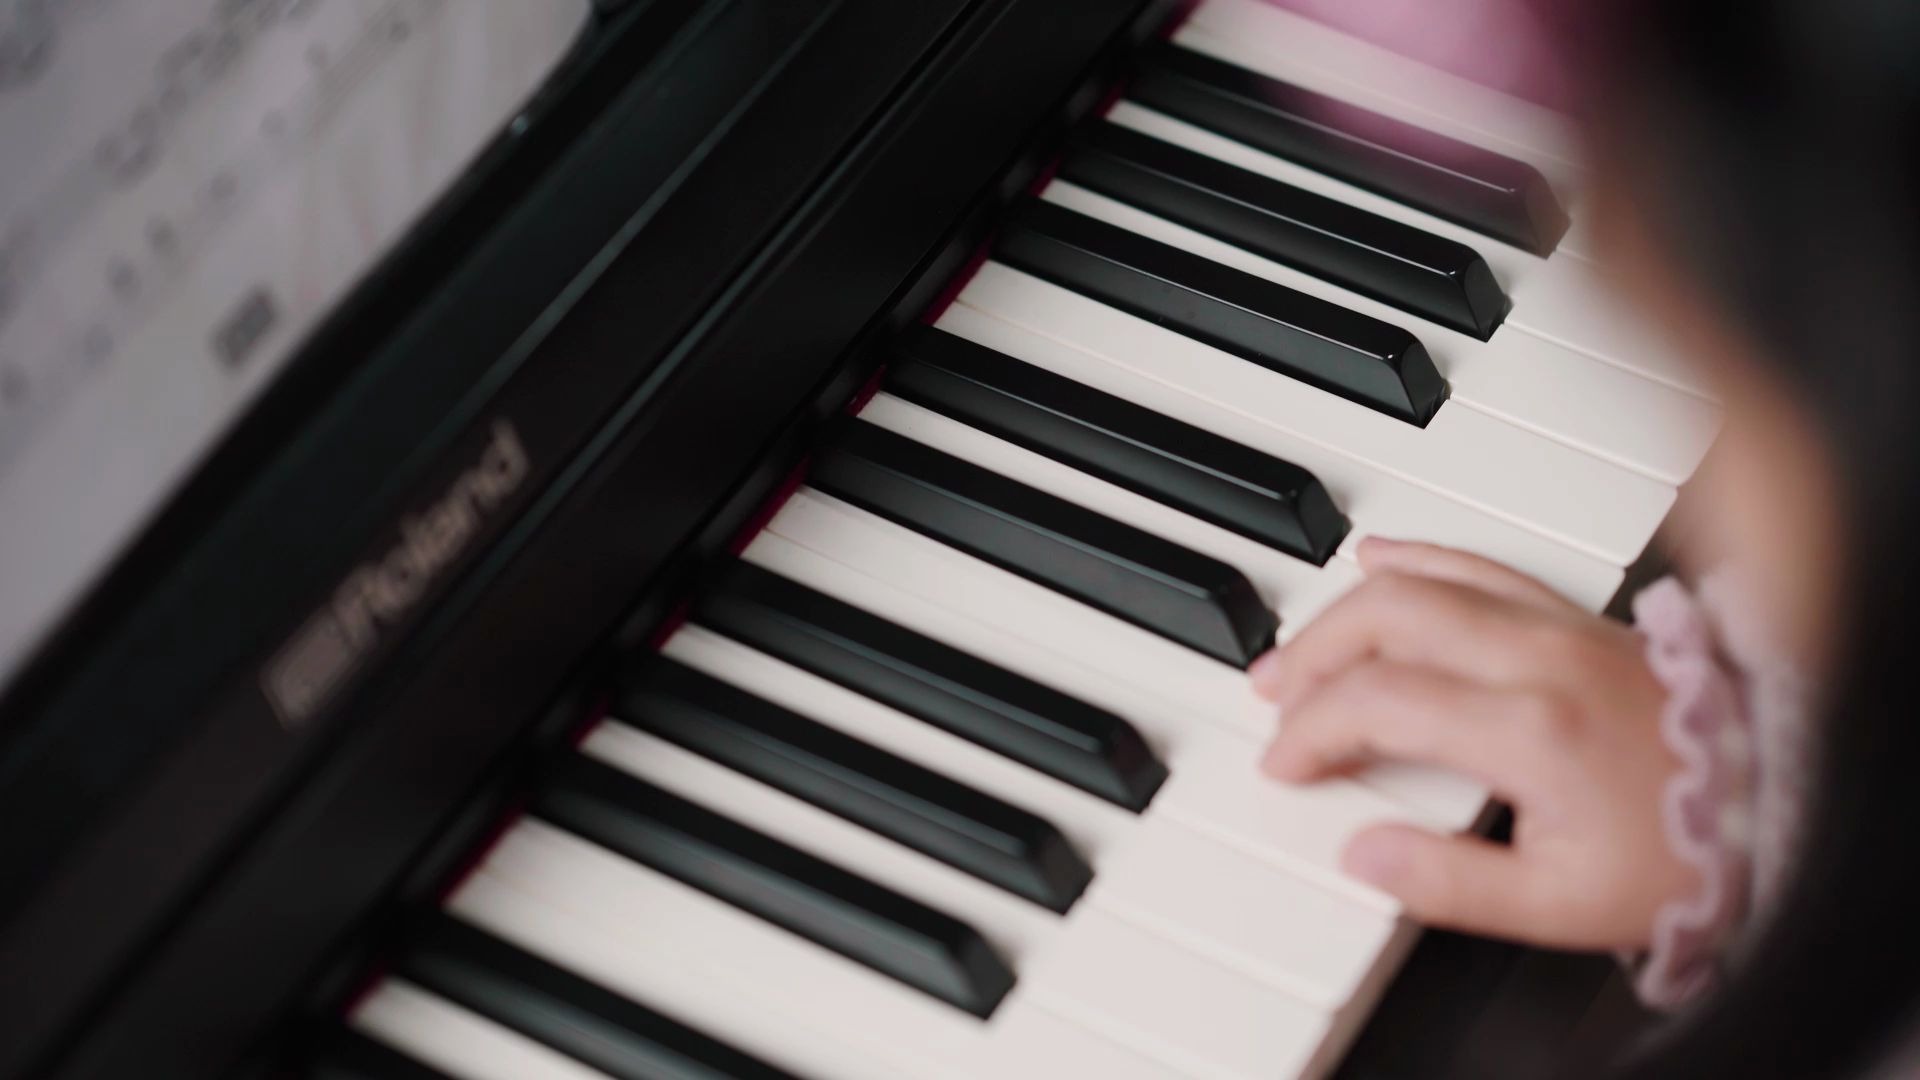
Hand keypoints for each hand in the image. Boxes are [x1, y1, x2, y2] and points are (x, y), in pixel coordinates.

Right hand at [1251, 538, 1694, 951]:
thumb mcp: (1560, 905)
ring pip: (1423, 580)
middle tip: (1273, 697)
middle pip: (1385, 618)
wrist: (1777, 811)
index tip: (1285, 764)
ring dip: (1344, 609)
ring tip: (1298, 647)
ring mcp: (1559, 627)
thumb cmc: (1679, 861)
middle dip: (1310, 655)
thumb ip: (1449, 883)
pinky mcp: (1577, 617)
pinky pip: (1480, 562)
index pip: (1376, 702)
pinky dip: (1417, 556)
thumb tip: (1361, 855)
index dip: (1310, 730)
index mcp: (1527, 730)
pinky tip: (1376, 558)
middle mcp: (1537, 660)